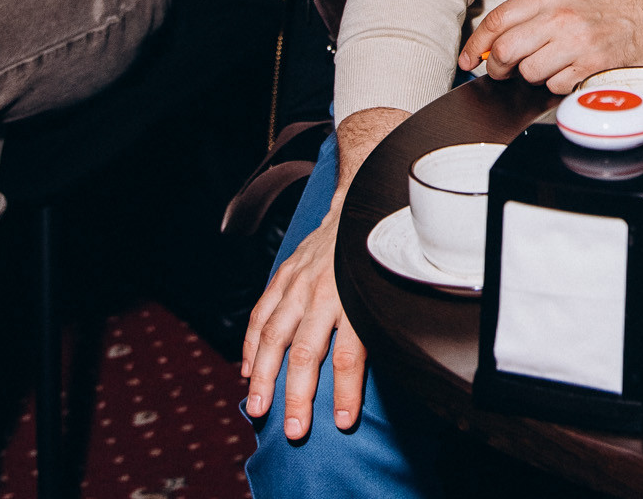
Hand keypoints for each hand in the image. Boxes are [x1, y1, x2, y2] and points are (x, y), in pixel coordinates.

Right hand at [242, 212, 364, 437]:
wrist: (356, 211)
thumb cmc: (374, 261)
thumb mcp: (385, 291)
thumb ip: (380, 325)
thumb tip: (394, 369)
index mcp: (356, 300)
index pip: (350, 354)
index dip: (346, 391)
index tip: (343, 422)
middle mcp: (325, 293)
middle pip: (306, 352)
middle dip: (298, 395)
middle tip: (295, 430)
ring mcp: (299, 284)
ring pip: (275, 337)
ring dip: (264, 377)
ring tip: (258, 409)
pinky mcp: (283, 277)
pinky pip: (261, 315)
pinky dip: (251, 346)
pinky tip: (248, 373)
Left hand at [460, 0, 642, 91]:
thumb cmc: (614, 9)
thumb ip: (532, 15)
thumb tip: (492, 42)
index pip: (497, 20)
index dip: (475, 45)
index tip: (467, 60)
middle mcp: (559, 14)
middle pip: (504, 50)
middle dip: (497, 68)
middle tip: (503, 72)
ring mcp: (576, 40)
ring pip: (528, 72)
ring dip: (533, 77)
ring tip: (551, 67)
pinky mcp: (591, 64)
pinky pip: (554, 85)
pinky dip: (558, 85)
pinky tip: (572, 73)